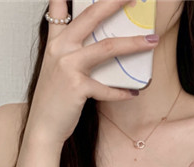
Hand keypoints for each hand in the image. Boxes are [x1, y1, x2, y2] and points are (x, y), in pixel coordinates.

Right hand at [26, 0, 158, 145]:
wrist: (42, 128)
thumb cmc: (54, 100)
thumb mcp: (57, 69)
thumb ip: (72, 51)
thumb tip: (101, 45)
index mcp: (55, 42)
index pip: (59, 8)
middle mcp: (60, 49)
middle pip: (92, 16)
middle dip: (115, 2)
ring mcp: (68, 67)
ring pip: (107, 48)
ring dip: (133, 44)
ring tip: (151, 41)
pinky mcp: (77, 87)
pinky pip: (107, 87)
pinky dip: (122, 92)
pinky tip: (133, 92)